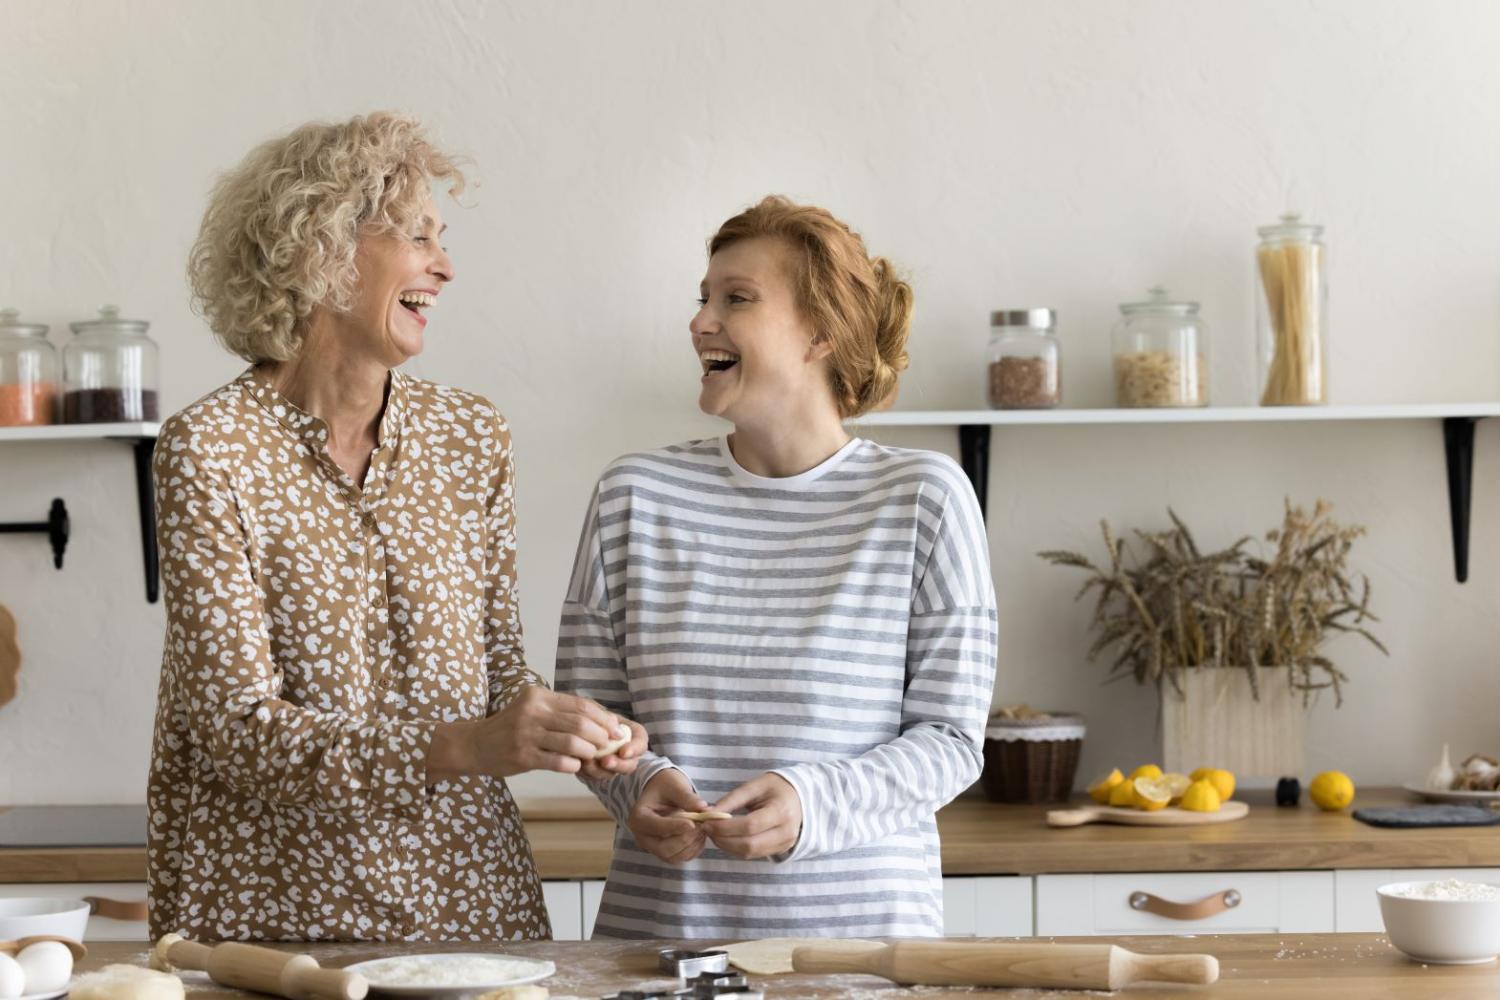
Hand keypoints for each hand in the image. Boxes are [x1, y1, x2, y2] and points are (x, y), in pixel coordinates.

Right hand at [427, 685, 629, 778]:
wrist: (475, 745)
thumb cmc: (511, 727)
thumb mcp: (533, 710)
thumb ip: (561, 712)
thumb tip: (602, 720)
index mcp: (538, 696)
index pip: (581, 704)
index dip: (603, 718)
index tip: (615, 729)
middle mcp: (532, 711)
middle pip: (580, 723)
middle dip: (600, 736)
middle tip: (608, 746)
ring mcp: (525, 734)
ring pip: (572, 742)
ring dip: (588, 752)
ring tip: (591, 757)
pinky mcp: (521, 756)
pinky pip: (557, 762)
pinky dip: (572, 765)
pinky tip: (574, 767)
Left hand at [579, 718, 648, 780]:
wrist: (579, 726)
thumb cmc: (594, 716)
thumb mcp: (601, 713)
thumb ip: (607, 719)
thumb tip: (612, 723)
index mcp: (633, 735)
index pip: (641, 743)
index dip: (635, 749)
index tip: (623, 752)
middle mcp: (627, 753)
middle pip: (630, 765)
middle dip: (618, 765)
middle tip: (605, 761)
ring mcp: (613, 764)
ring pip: (612, 774)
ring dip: (600, 770)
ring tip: (587, 761)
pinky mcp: (598, 771)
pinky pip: (596, 777)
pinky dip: (588, 773)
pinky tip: (580, 764)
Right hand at [626, 769, 709, 864]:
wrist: (663, 791)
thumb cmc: (665, 785)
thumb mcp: (674, 785)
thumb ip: (686, 796)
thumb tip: (702, 807)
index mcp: (639, 817)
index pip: (656, 827)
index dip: (675, 827)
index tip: (693, 823)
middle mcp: (642, 836)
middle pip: (663, 849)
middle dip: (685, 839)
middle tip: (701, 826)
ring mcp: (652, 847)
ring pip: (673, 857)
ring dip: (691, 846)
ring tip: (703, 828)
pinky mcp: (663, 852)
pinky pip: (680, 858)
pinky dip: (693, 850)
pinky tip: (700, 835)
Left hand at [705, 773, 802, 859]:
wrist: (799, 797)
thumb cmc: (775, 788)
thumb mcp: (754, 786)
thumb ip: (731, 800)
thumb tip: (708, 813)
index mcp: (781, 811)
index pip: (750, 825)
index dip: (725, 827)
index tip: (707, 821)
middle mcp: (786, 832)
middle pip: (748, 845)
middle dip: (723, 839)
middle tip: (707, 828)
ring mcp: (784, 844)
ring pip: (749, 853)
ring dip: (727, 846)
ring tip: (715, 832)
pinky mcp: (779, 850)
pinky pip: (753, 855)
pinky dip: (736, 848)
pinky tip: (727, 837)